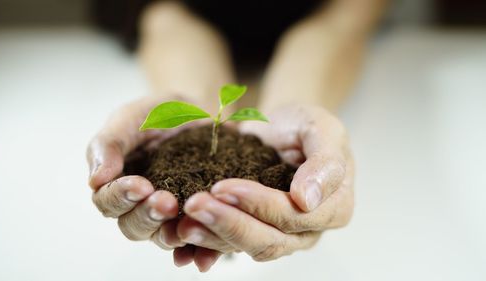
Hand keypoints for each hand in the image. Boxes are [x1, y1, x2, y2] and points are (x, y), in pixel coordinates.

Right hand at [86, 95, 220, 270]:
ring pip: (163, 237)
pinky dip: (199, 251)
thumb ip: (109, 144)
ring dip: (172, 234)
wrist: (197, 112)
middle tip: (166, 202)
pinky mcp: (196, 218)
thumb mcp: (131, 118)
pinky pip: (196, 240)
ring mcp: (169, 215)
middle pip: (134, 226)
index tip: (139, 185)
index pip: (109, 201)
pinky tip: (204, 255)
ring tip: (186, 222)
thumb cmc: (156, 114)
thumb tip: (95, 180)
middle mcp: (139, 206)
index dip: (122, 197)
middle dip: (149, 215)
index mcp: (117, 185)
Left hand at [175, 104, 353, 262]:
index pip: (294, 216)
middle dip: (228, 224)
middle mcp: (308, 230)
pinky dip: (206, 241)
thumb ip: (325, 161)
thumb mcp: (322, 128)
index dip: (259, 205)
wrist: (281, 129)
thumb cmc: (305, 125)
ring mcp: (280, 235)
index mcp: (334, 208)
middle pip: (268, 240)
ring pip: (246, 247)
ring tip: (182, 223)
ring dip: (212, 237)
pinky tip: (182, 233)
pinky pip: (230, 244)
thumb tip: (307, 199)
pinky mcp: (254, 232)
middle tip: (194, 205)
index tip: (223, 186)